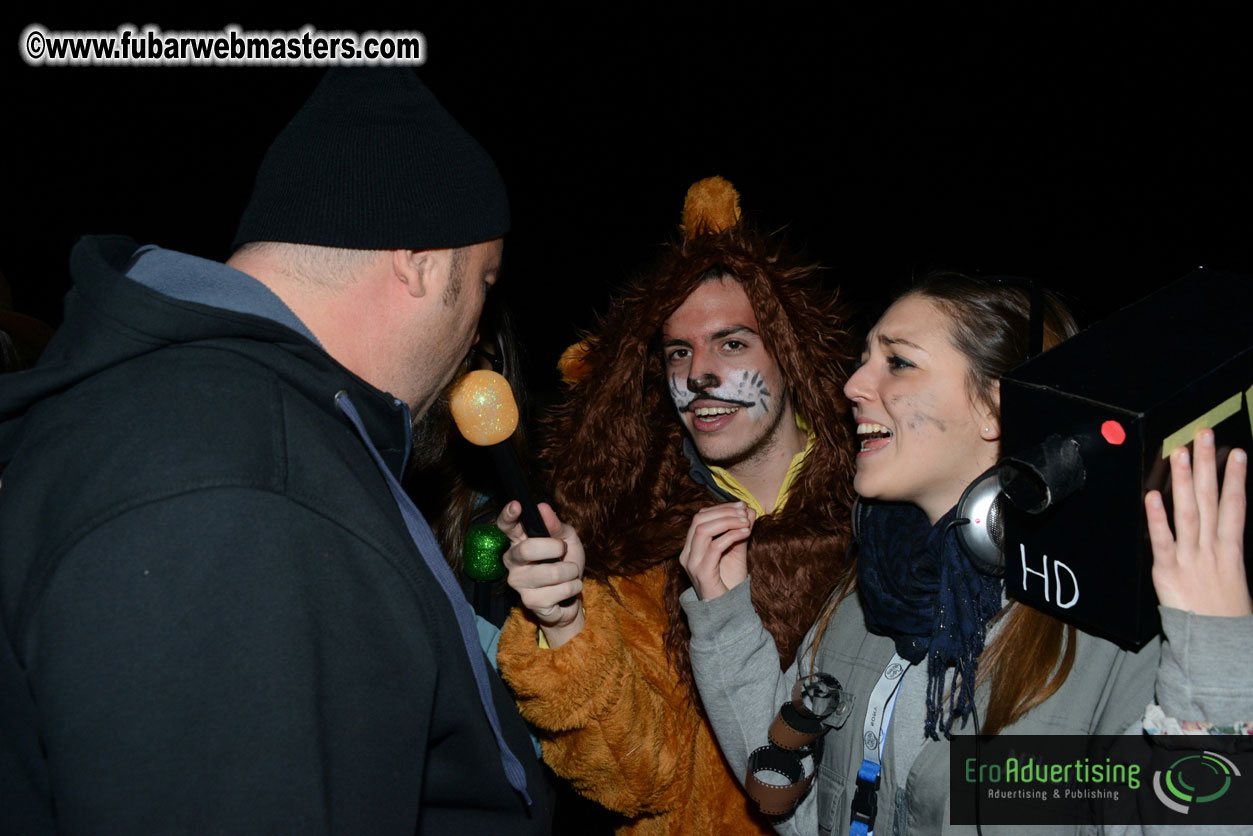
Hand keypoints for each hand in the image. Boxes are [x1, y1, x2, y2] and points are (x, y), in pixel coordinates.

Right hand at [497, 501, 585, 646]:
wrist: (570, 596)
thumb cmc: (565, 562)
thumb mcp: (567, 539)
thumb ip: (556, 525)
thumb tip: (543, 508)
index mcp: (519, 541)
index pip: (506, 526)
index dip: (508, 515)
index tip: (516, 505)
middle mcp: (512, 561)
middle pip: (528, 549)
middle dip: (555, 548)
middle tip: (563, 550)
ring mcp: (518, 583)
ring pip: (551, 573)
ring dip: (570, 571)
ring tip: (569, 573)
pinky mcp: (529, 601)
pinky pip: (561, 590)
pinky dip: (573, 587)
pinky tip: (567, 589)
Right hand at [679, 501, 755, 600]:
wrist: (728, 612)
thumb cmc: (730, 583)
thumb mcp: (737, 552)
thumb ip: (740, 532)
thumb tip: (749, 510)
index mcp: (691, 547)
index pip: (700, 517)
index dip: (721, 508)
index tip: (742, 506)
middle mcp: (687, 553)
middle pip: (699, 519)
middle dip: (724, 511)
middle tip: (744, 511)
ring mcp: (692, 563)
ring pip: (704, 529)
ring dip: (727, 521)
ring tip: (746, 522)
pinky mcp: (702, 573)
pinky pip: (715, 547)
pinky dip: (731, 535)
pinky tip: (746, 533)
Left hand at [1145, 428, 1249, 616]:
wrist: (1216, 643)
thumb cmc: (1222, 609)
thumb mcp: (1233, 573)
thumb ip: (1224, 545)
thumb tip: (1221, 520)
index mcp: (1231, 548)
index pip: (1235, 505)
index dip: (1236, 477)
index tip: (1237, 452)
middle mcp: (1212, 548)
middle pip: (1211, 499)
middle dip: (1207, 465)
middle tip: (1203, 436)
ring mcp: (1191, 558)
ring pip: (1188, 512)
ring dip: (1184, 481)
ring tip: (1181, 454)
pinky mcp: (1169, 571)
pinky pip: (1163, 541)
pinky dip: (1157, 519)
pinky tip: (1152, 497)